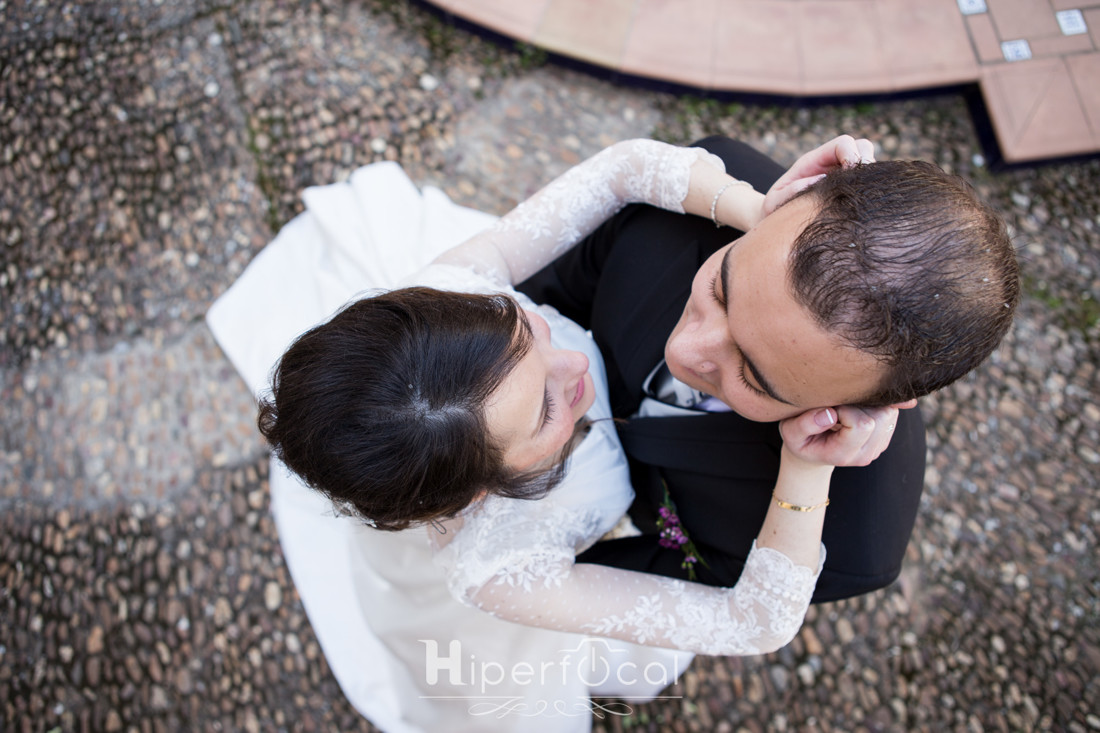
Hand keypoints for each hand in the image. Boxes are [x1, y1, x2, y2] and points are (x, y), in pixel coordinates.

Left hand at [761, 135, 874, 218]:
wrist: (776, 223)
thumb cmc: (774, 211)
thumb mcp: (775, 202)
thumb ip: (791, 191)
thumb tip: (818, 181)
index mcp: (813, 161)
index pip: (843, 143)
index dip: (852, 154)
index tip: (850, 174)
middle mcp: (831, 165)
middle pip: (862, 147)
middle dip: (866, 162)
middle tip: (861, 187)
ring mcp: (842, 177)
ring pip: (869, 165)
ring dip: (870, 179)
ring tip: (860, 198)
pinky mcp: (850, 192)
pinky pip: (869, 185)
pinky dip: (869, 192)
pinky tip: (861, 207)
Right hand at [779, 402, 904, 468]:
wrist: (813, 450)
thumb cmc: (801, 439)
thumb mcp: (791, 432)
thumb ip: (805, 424)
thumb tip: (830, 413)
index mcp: (843, 455)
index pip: (861, 425)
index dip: (846, 408)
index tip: (829, 407)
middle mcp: (866, 454)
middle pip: (880, 417)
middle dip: (859, 404)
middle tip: (838, 406)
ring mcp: (878, 447)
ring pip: (888, 412)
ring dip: (868, 403)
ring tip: (846, 407)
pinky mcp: (885, 436)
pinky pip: (890, 411)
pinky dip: (874, 404)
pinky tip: (855, 408)